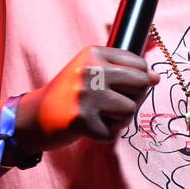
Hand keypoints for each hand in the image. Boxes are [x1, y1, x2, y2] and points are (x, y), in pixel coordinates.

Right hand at [17, 45, 160, 150]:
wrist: (33, 117)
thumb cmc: (69, 95)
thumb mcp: (91, 70)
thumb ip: (122, 69)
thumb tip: (156, 77)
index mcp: (93, 53)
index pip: (140, 65)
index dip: (137, 82)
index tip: (118, 88)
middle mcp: (90, 70)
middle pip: (140, 84)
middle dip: (131, 99)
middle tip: (109, 104)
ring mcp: (85, 95)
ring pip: (129, 110)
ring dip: (117, 119)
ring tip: (96, 115)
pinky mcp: (82, 120)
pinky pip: (113, 133)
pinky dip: (103, 136)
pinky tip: (87, 127)